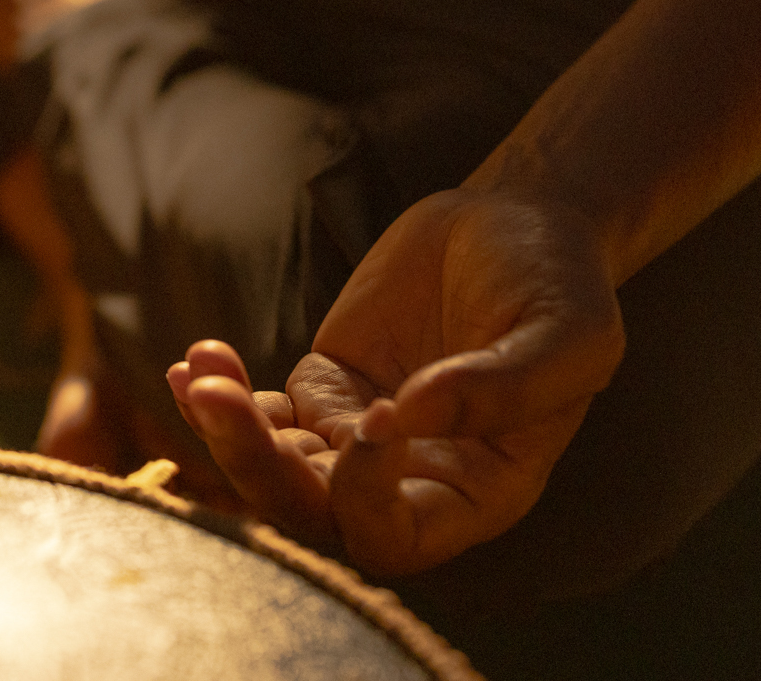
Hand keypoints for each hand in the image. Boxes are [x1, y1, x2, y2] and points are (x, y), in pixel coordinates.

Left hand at [167, 188, 625, 577]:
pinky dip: (218, 396)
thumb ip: (503, 385)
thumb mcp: (566, 333)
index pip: (398, 537)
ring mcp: (355, 436)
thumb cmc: (558, 285)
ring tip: (199, 372)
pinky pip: (258, 416)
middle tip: (216, 401)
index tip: (374, 416)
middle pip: (314, 512)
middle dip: (257, 467)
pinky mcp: (321, 389)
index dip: (368, 498)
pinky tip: (193, 361)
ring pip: (272, 469)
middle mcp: (409, 482)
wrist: (515, 223)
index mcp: (477, 493)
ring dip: (224, 430)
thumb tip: (410, 417)